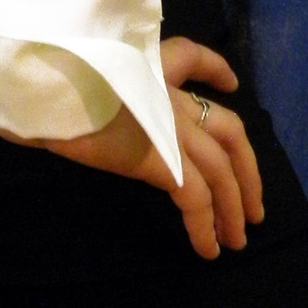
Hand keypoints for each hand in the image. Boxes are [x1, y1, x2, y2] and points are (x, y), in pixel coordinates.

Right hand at [0, 34, 263, 260]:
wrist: (52, 87)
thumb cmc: (59, 79)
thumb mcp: (88, 70)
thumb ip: (104, 83)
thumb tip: (97, 103)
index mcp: (151, 65)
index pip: (193, 57)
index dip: (217, 71)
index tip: (230, 84)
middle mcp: (171, 94)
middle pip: (229, 129)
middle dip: (248, 170)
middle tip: (255, 206)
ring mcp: (173, 125)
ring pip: (222, 169)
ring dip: (235, 207)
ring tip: (238, 239)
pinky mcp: (164, 158)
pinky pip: (196, 199)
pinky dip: (206, 227)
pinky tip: (208, 250)